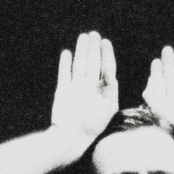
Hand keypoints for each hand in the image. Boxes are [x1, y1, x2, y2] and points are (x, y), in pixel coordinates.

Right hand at [50, 31, 117, 150]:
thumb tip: (111, 72)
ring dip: (81, 51)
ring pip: (79, 66)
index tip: (105, 42)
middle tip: (94, 34)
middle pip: (93, 64)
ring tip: (83, 37)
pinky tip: (67, 53)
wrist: (71, 139)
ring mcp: (76, 90)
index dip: (106, 54)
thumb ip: (110, 89)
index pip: (106, 69)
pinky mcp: (63, 92)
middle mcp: (90, 89)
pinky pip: (64, 74)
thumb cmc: (92, 127)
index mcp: (103, 93)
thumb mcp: (108, 108)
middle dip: (94, 49)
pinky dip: (65, 64)